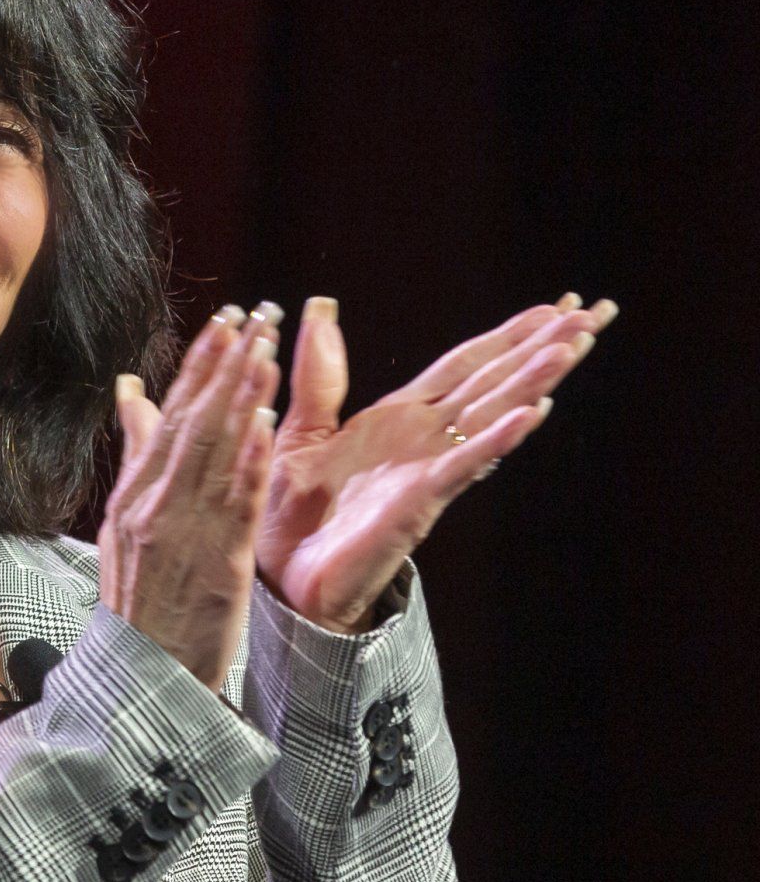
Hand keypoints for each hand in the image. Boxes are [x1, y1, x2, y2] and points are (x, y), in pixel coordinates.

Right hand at [102, 304, 282, 690]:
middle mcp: (155, 505)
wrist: (143, 674)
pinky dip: (247, 465)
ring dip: (241, 402)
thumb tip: (129, 389)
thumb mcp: (124, 520)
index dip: (198, 365)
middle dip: (224, 368)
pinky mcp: (217, 564)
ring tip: (266, 355)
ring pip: (216, 457)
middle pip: (194, 425)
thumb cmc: (140, 596)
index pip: (169, 415)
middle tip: (254, 317)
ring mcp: (184, 534)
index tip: (224, 321)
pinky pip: (234, 506)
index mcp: (134, 493)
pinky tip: (264, 428)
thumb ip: (135, 452)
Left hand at [258, 291, 619, 631]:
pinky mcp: (419, 501)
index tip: (558, 303)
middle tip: (594, 311)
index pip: (466, 364)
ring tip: (573, 344)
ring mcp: (428, 469)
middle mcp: (424, 438)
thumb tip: (319, 307)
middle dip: (543, 346)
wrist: (286, 578)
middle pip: (493, 380)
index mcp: (398, 417)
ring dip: (532, 379)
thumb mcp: (300, 430)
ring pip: (491, 414)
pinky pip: (464, 464)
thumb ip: (318, 375)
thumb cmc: (293, 513)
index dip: (510, 333)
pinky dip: (497, 437)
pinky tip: (531, 412)